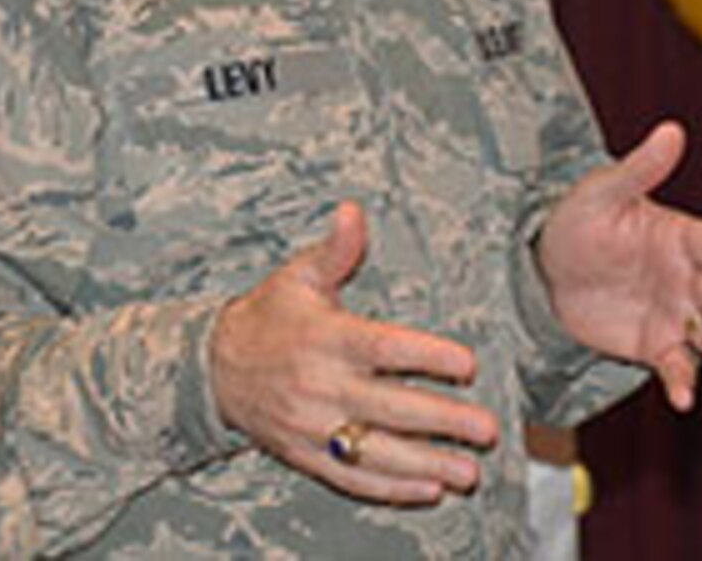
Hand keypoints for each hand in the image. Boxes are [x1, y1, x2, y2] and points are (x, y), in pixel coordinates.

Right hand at [210, 201, 499, 503]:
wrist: (214, 367)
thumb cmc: (269, 316)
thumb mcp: (298, 277)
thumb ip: (335, 249)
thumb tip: (353, 211)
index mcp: (325, 339)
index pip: (383, 349)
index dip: (427, 356)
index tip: (467, 363)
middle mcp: (320, 385)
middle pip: (390, 407)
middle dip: (442, 421)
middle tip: (487, 428)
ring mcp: (313, 426)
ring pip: (376, 452)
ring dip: (426, 464)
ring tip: (468, 472)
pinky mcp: (306, 454)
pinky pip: (351, 479)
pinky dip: (390, 488)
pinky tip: (427, 490)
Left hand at [536, 121, 701, 410]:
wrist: (543, 269)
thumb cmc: (578, 220)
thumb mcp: (603, 192)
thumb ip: (639, 168)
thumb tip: (671, 129)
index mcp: (680, 236)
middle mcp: (687, 277)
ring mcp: (674, 314)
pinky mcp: (654, 345)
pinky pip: (676, 366)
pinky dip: (682, 381)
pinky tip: (683, 399)